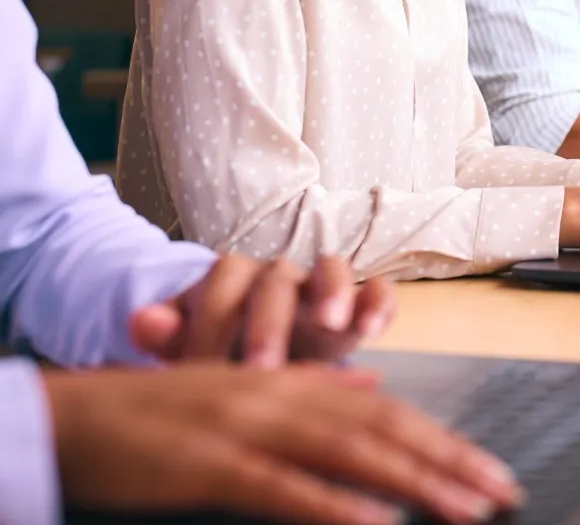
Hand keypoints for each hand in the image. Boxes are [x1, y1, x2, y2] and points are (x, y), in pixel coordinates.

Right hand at [43, 362, 522, 524]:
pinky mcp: (212, 464)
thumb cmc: (159, 410)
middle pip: (384, 429)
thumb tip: (372, 384)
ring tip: (465, 508)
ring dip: (415, 481)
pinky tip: (377, 523)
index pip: (387, 413)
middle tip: (500, 492)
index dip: (443, 441)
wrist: (76, 413)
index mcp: (294, 382)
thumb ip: (311, 385)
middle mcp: (283, 395)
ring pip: (350, 452)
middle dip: (449, 462)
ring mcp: (249, 427)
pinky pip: (284, 487)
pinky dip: (335, 506)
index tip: (488, 471)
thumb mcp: (245, 387)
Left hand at [130, 254, 394, 367]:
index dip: (211, 322)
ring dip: (332, 293)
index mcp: (236, 283)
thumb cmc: (226, 353)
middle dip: (268, 323)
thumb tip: (139, 321)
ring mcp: (325, 286)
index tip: (200, 370)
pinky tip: (375, 329)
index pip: (222, 284)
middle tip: (261, 367)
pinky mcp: (363, 302)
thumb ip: (169, 335)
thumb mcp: (192, 348)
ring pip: (332, 270)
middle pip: (275, 280)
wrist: (270, 356)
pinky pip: (378, 288)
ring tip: (332, 325)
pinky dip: (377, 301)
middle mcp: (282, 276)